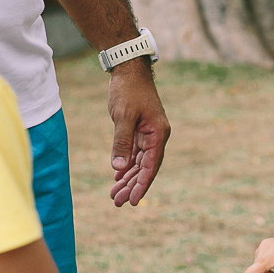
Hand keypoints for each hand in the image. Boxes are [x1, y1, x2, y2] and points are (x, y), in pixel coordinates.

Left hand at [107, 59, 170, 206]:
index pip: (151, 165)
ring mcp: (148, 134)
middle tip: (118, 202)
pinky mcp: (139, 130)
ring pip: (139, 163)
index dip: (142, 185)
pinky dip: (126, 166)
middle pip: (145, 167)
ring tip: (115, 195)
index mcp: (158, 133)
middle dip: (132, 186)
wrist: (128, 70)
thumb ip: (122, 143)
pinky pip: (134, 154)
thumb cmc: (128, 90)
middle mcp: (156, 136)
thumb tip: (118, 169)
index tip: (134, 201)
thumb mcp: (123, 117)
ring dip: (128, 179)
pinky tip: (118, 178)